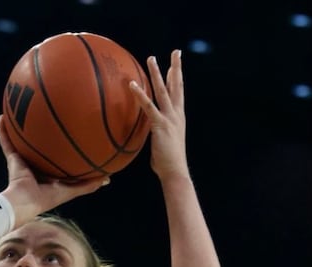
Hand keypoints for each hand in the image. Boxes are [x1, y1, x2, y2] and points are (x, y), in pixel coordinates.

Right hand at [0, 114, 107, 225]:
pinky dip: (2, 131)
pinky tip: (2, 117)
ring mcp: (22, 160)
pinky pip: (6, 141)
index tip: (66, 135)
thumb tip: (108, 179)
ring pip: (20, 141)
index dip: (58, 148)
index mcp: (47, 172)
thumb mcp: (71, 190)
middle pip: (37, 146)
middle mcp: (34, 165)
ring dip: (18, 128)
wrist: (25, 202)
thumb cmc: (47, 198)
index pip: (53, 157)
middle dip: (39, 134)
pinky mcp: (12, 158)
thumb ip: (88, 185)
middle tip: (44, 117)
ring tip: (19, 111)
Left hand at [130, 50, 189, 183]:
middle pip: (176, 86)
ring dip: (157, 73)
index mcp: (178, 117)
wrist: (174, 171)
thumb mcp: (163, 141)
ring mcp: (169, 118)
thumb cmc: (167, 161)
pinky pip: (148, 106)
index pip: (179, 93)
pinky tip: (132, 84)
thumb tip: (149, 130)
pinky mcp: (160, 125)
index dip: (177, 77)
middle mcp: (177, 114)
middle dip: (175, 67)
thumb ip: (157, 132)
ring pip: (163, 91)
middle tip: (175, 52)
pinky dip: (140, 94)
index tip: (175, 64)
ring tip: (151, 58)